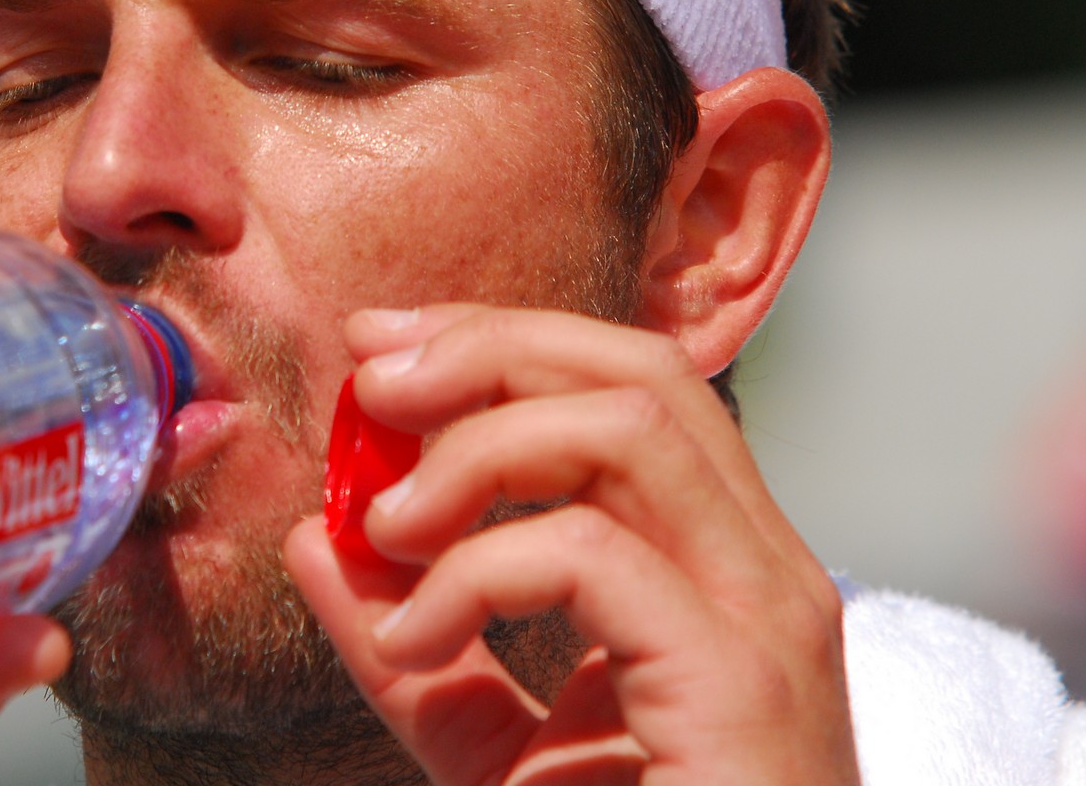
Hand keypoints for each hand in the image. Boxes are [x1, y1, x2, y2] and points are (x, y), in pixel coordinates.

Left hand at [284, 304, 858, 785]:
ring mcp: (768, 619)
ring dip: (476, 449)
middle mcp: (766, 569)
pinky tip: (414, 641)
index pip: (628, 383)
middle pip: (637, 372)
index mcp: (720, 565)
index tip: (378, 350)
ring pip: (629, 427)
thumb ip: (414, 641)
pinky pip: (590, 555)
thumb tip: (317, 537)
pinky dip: (475, 574)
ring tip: (387, 524)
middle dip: (488, 349)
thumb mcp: (486, 746)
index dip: (499, 340)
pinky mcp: (739, 679)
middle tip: (367, 384)